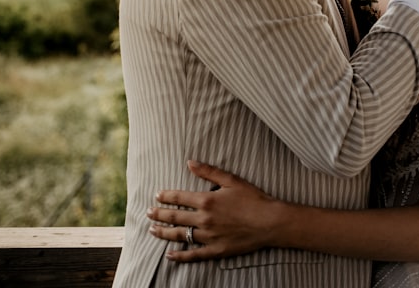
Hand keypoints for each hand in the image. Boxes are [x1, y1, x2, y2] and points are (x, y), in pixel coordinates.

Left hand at [147, 160, 280, 261]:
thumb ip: (209, 172)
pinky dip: (180, 256)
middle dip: (159, 214)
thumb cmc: (253, 199)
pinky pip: (193, 255)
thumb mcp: (232, 180)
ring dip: (164, 233)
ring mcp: (208, 237)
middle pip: (175, 217)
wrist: (270, 222)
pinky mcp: (215, 250)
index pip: (179, 197)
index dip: (166, 196)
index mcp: (207, 200)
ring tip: (152, 230)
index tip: (157, 196)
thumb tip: (189, 162)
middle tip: (148, 212)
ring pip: (180, 235)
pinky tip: (169, 255)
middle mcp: (204, 219)